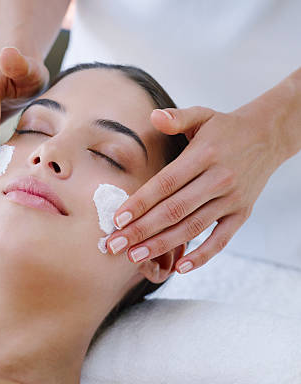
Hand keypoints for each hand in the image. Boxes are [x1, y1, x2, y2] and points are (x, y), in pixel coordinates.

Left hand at [106, 104, 281, 274]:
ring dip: (163, 245)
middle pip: (174, 210)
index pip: (166, 183)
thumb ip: (176, 117)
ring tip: (136, 256)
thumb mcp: (202, 115)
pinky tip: (180, 267)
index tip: (118, 219)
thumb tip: (154, 116)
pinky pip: (222, 240)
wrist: (267, 136)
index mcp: (203, 155)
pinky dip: (203, 256)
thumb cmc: (225, 128)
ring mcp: (231, 199)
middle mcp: (218, 179)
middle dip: (142, 230)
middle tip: (115, 245)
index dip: (141, 202)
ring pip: (193, 227)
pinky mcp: (242, 213)